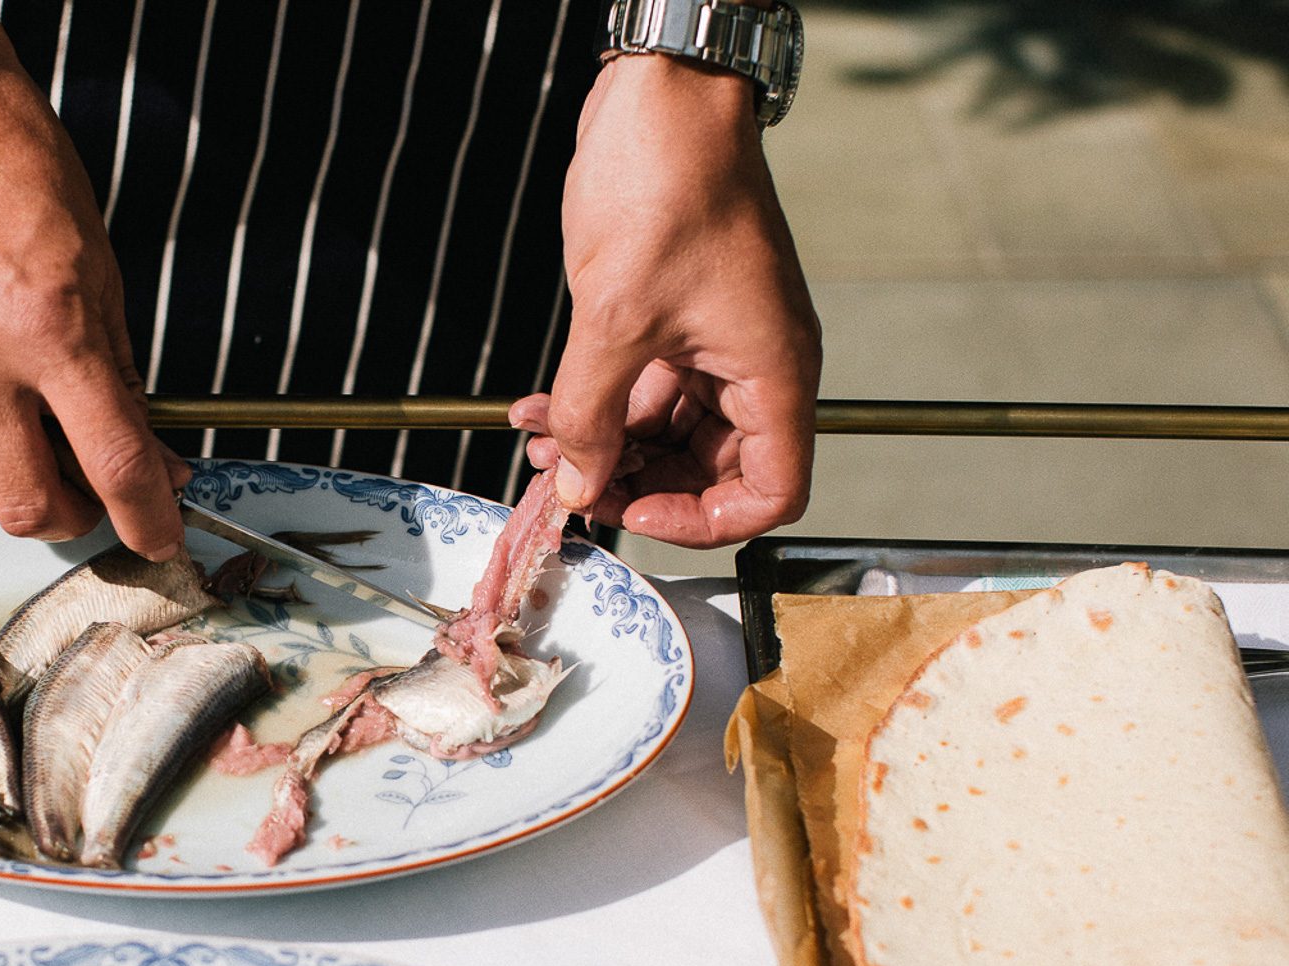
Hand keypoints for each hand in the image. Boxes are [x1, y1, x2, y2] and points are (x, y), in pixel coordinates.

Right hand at [0, 0, 188, 558]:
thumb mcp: (99, 269)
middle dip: (69, 514)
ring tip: (5, 441)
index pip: (115, 463)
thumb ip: (120, 373)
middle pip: (29, 505)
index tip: (159, 540)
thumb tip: (148, 456)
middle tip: (78, 491)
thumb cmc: (11, 168)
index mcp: (54, 329)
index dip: (148, 520)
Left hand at [521, 53, 820, 548]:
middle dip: (633, 480)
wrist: (662, 98)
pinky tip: (540, 409)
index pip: (768, 493)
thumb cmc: (669, 184)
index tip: (631, 509)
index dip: (701, 520)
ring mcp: (716, 343)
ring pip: (666, 430)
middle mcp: (755, 366)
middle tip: (568, 482)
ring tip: (541, 446)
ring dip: (602, 444)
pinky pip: (643, 386)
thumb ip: (590, 415)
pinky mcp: (677, 319)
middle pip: (709, 469)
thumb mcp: (613, 320)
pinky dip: (594, 403)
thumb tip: (578, 485)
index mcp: (772, 374)